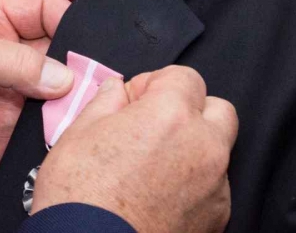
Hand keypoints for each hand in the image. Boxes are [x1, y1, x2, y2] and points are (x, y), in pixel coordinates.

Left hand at [0, 0, 74, 191]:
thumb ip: (17, 61)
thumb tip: (65, 77)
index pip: (43, 9)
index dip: (68, 17)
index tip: (88, 38)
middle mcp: (7, 57)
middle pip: (58, 52)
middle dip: (78, 63)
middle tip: (97, 77)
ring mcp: (11, 96)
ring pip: (58, 93)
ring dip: (73, 100)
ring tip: (89, 106)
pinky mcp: (10, 134)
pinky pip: (45, 130)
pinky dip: (59, 131)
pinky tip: (70, 131)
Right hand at [33, 65, 236, 232]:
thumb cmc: (79, 198)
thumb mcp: (78, 133)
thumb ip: (106, 101)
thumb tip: (117, 90)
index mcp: (172, 115)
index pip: (185, 76)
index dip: (155, 84)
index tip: (134, 101)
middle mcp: (204, 146)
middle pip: (218, 109)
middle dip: (190, 110)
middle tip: (154, 126)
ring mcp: (215, 186)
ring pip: (217, 151)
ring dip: (193, 149)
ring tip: (154, 167)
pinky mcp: (215, 219)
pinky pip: (213, 188)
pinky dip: (194, 185)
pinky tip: (159, 196)